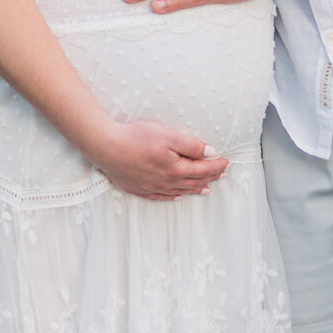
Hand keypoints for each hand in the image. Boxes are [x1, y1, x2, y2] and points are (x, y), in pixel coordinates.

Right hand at [88, 118, 229, 200]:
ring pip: (179, 190)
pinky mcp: (138, 188)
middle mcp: (165, 181)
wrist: (106, 147)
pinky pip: (160, 196)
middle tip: (221, 175)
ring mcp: (152, 187)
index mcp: (175, 169)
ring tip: (206, 189)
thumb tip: (210, 153)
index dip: (216, 166)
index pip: (202, 169)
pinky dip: (172, 197)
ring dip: (195, 189)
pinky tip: (177, 196)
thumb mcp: (168, 136)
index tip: (226, 162)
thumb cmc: (135, 138)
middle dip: (210, 177)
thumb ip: (191, 145)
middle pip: (193, 181)